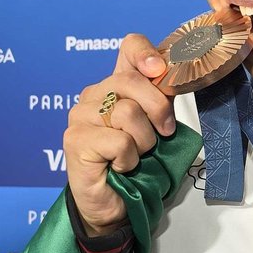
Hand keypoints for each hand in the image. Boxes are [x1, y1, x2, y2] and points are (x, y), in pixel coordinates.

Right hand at [64, 34, 175, 235]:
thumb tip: (176, 78)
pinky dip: (129, 159)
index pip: (129, 47)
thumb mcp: (157, 127)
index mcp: (116, 86)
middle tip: (163, 133)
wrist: (115, 205)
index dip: (147, 53)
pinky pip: (119, 141)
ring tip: (135, 155)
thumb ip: (162, 100)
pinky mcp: (76, 140)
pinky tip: (121, 167)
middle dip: (158, 109)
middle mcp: (94, 95)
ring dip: (143, 141)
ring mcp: (80, 116)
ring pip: (127, 112)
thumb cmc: (138, 166)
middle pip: (131, 80)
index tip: (160, 70)